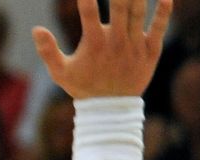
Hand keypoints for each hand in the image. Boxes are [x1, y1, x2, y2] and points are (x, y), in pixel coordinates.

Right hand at [33, 0, 170, 98]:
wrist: (110, 109)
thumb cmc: (83, 87)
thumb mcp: (60, 72)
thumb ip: (47, 50)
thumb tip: (36, 29)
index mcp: (94, 43)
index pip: (89, 12)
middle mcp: (116, 41)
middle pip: (119, 6)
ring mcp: (135, 45)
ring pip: (138, 13)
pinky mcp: (150, 51)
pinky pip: (159, 28)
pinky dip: (164, 12)